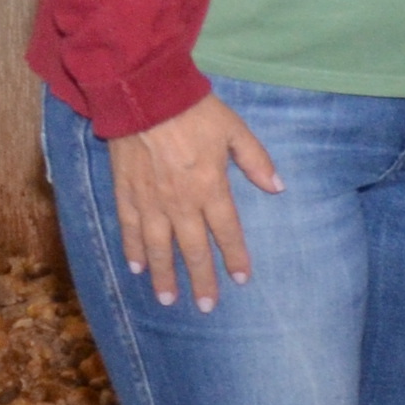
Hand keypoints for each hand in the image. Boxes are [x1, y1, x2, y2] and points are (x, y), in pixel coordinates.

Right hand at [111, 94, 283, 309]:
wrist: (144, 97)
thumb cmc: (194, 112)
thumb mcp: (235, 130)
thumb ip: (256, 161)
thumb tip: (278, 187)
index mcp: (210, 188)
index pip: (227, 231)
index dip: (235, 257)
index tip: (241, 279)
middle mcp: (180, 203)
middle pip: (192, 249)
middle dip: (200, 280)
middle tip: (206, 306)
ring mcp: (150, 201)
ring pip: (158, 247)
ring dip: (164, 276)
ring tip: (168, 300)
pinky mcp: (125, 194)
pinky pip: (129, 229)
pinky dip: (132, 250)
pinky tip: (137, 268)